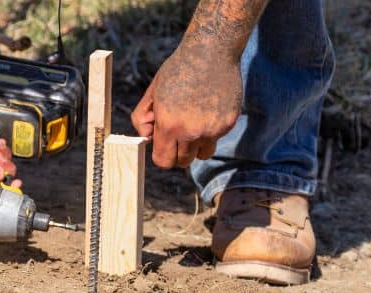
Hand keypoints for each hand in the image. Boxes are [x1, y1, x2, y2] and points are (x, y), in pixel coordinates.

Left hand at [131, 44, 241, 168]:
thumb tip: (146, 138)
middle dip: (179, 152)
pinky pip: (216, 138)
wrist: (211, 51)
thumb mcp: (153, 92)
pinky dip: (212, 129)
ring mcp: (213, 130)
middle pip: (183, 162)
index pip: (163, 161)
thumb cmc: (178, 70)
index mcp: (169, 125)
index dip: (162, 154)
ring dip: (197, 145)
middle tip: (179, 131)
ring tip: (195, 121)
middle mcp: (192, 132)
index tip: (164, 144)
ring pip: (202, 154)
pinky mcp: (228, 124)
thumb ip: (142, 118)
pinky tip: (209, 108)